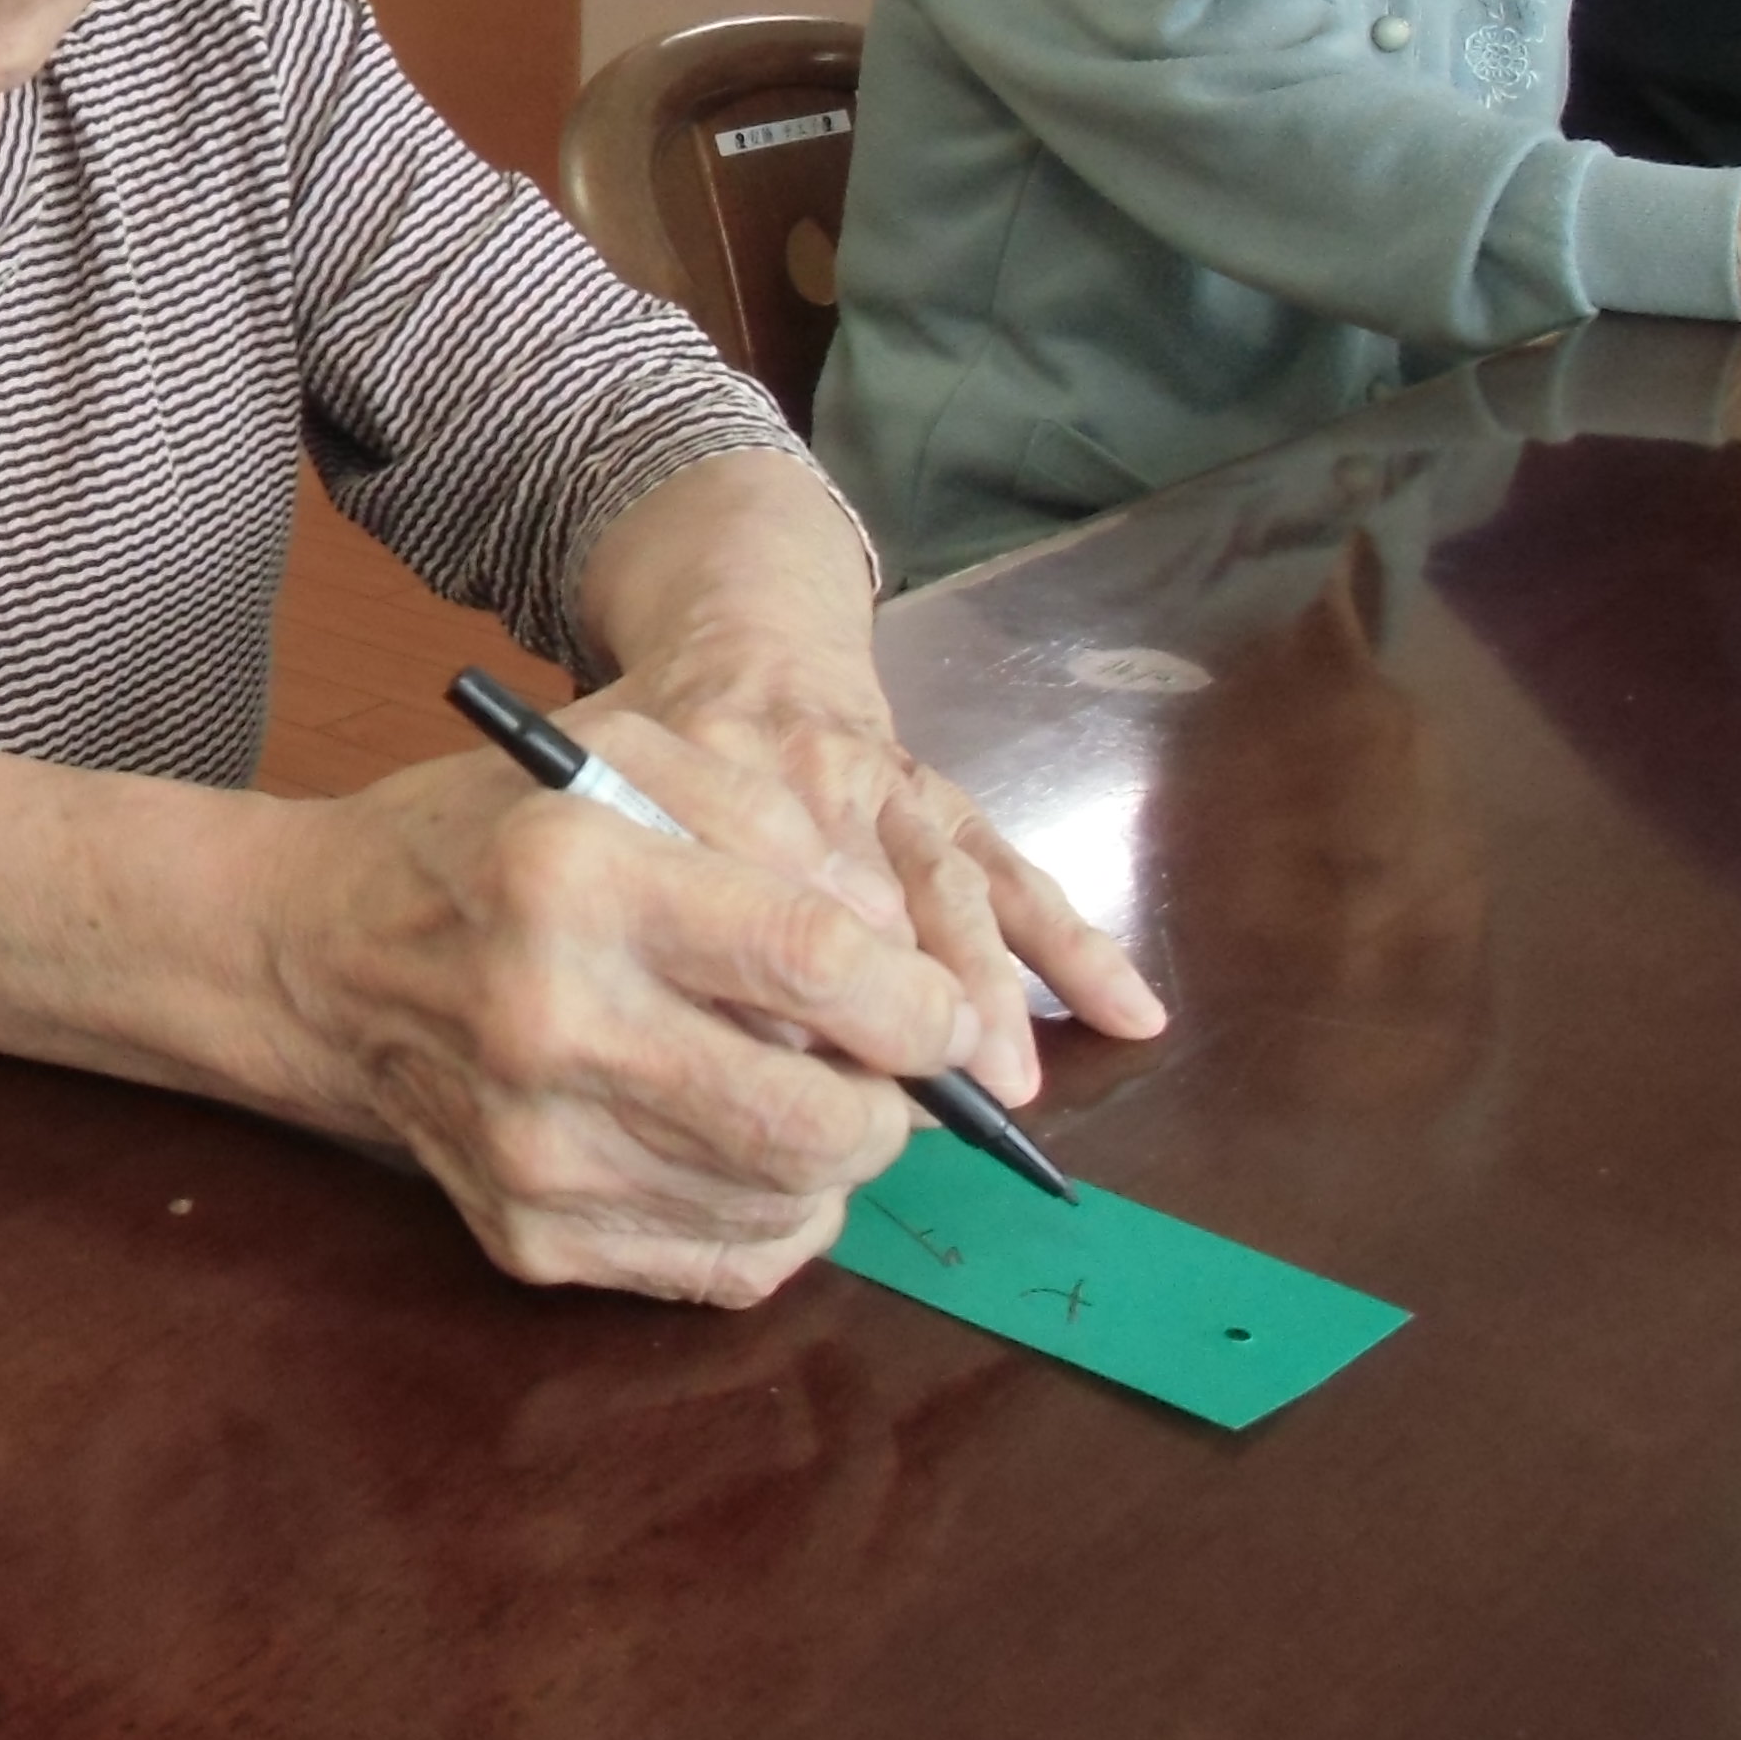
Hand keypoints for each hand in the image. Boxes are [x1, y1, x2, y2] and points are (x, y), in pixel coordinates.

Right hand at [268, 716, 988, 1306]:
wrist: (327, 957)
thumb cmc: (490, 845)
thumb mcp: (620, 763)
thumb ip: (773, 823)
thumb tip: (901, 948)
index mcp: (571, 880)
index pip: (811, 962)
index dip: (918, 998)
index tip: (941, 1010)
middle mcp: (547, 1026)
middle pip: (812, 1120)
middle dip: (894, 1102)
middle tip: (888, 1067)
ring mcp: (535, 1153)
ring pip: (785, 1205)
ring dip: (834, 1157)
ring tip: (800, 1090)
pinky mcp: (533, 1238)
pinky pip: (725, 1265)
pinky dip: (773, 1214)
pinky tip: (738, 1147)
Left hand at [579, 642, 1169, 1107]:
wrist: (742, 648)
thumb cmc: (659, 756)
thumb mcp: (607, 793)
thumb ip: (630, 886)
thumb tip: (711, 1033)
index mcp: (706, 776)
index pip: (751, 890)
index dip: (778, 975)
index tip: (800, 1060)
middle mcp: (808, 781)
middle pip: (859, 900)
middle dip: (894, 997)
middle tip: (925, 1091)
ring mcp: (891, 794)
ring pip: (946, 892)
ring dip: (983, 988)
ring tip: (1013, 1080)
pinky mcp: (944, 804)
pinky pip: (1016, 875)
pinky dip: (1074, 946)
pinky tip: (1132, 1012)